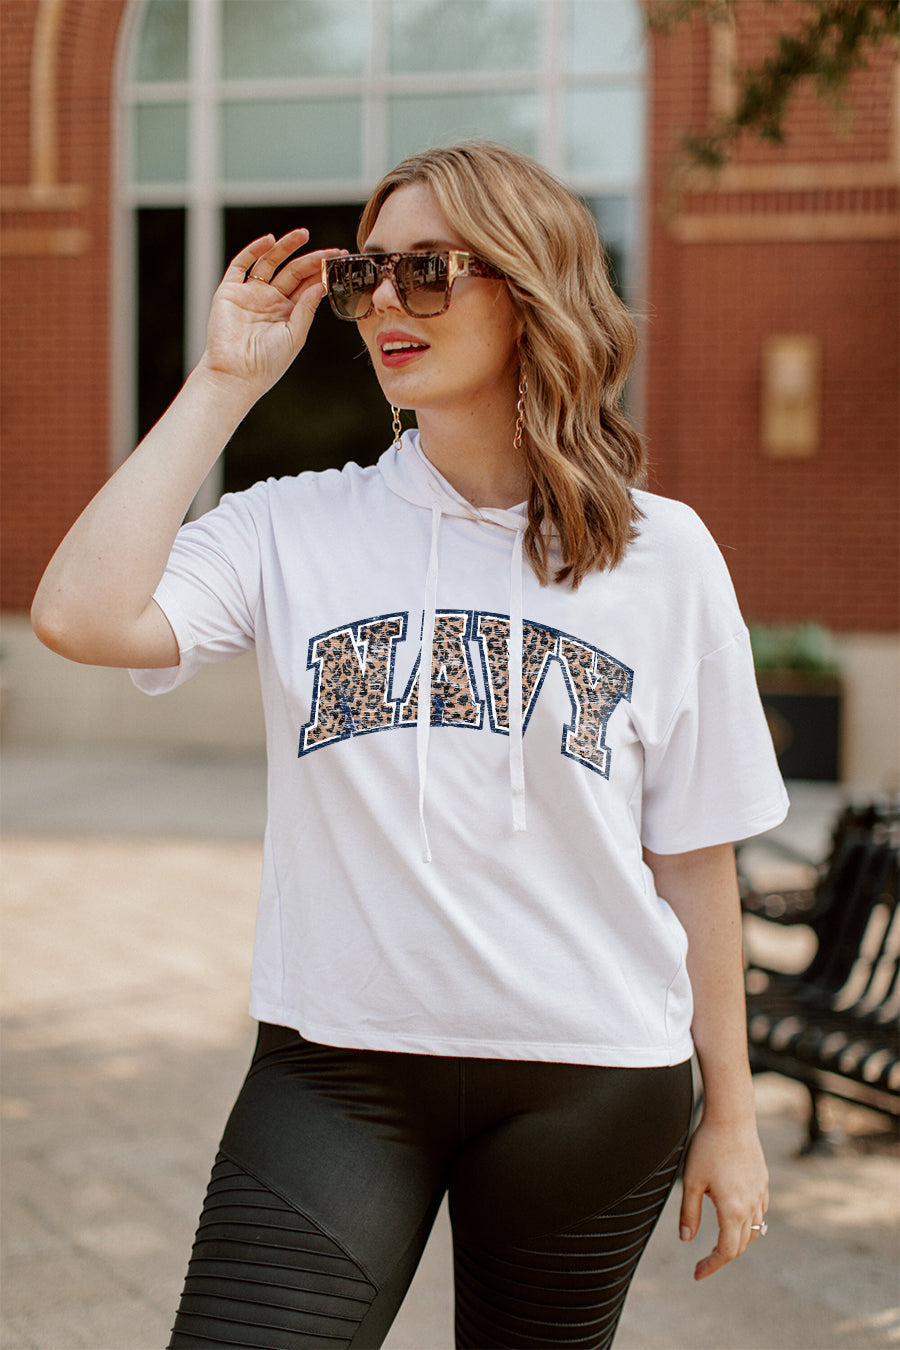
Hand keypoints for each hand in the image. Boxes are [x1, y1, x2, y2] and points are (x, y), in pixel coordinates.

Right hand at [199, 229, 344, 396]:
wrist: (236, 374)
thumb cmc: (266, 364)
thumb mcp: (294, 335)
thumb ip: (306, 308)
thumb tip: (322, 284)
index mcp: (287, 313)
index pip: (306, 286)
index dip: (321, 272)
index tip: (338, 260)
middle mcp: (269, 301)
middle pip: (292, 272)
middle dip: (310, 259)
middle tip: (328, 249)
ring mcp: (250, 294)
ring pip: (270, 263)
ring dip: (285, 247)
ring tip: (303, 235)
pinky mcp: (230, 291)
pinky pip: (242, 265)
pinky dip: (254, 250)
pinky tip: (269, 241)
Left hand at [678, 1114, 768, 1279]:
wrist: (732, 1118)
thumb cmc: (708, 1147)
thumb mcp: (691, 1181)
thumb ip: (689, 1213)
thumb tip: (686, 1239)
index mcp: (733, 1209)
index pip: (726, 1251)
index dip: (712, 1265)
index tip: (697, 1273)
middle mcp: (751, 1205)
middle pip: (741, 1245)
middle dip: (722, 1256)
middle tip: (703, 1261)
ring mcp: (760, 1193)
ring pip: (754, 1230)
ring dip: (737, 1241)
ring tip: (719, 1242)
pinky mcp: (763, 1181)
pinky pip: (760, 1212)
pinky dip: (748, 1223)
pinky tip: (735, 1216)